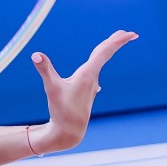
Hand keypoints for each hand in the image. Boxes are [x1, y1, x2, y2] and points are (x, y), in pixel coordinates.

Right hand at [29, 30, 138, 153]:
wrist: (70, 132)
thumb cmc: (62, 111)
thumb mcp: (52, 88)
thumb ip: (45, 70)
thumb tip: (36, 54)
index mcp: (87, 74)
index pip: (104, 53)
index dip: (116, 41)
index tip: (131, 33)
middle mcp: (92, 78)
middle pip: (105, 55)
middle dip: (116, 43)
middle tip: (130, 33)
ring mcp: (90, 86)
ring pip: (100, 64)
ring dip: (107, 52)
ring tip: (112, 44)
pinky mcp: (86, 92)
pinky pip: (93, 74)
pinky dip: (96, 66)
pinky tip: (95, 77)